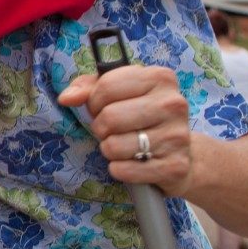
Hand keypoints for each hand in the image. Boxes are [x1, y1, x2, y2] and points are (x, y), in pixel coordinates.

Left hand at [57, 66, 193, 196]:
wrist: (181, 151)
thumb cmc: (141, 115)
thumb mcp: (117, 91)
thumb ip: (87, 87)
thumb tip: (66, 98)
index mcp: (160, 78)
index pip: (105, 87)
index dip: (94, 102)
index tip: (102, 108)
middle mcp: (173, 104)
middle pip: (109, 117)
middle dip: (101, 127)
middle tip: (112, 130)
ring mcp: (177, 136)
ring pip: (114, 146)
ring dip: (109, 149)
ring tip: (124, 145)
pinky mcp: (175, 166)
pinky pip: (124, 170)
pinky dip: (119, 169)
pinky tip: (132, 162)